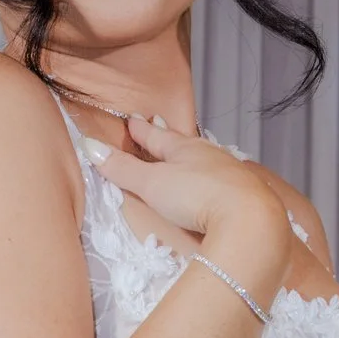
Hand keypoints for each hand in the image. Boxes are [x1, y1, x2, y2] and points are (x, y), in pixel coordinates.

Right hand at [84, 113, 293, 300]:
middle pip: (183, 142)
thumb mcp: (152, 184)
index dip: (142, 130)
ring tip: (187, 150)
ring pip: (206, 157)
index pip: (156, 136)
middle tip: (159, 123)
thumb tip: (90, 146)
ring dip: (194, 154)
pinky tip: (216, 178)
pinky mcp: (244, 194)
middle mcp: (208, 155)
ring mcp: (229, 173)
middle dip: (169, 136)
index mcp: (183, 148)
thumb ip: (123, 169)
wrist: (248, 218)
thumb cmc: (196, 195)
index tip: (132, 119)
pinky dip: (212, 174)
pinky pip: (222, 177)